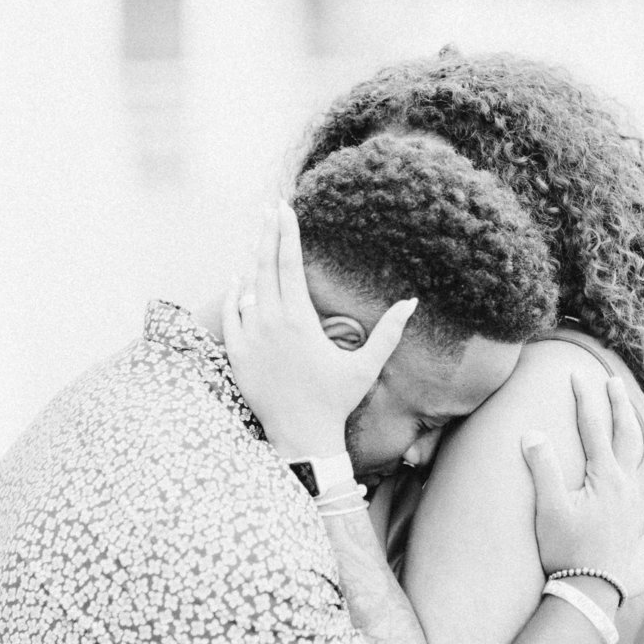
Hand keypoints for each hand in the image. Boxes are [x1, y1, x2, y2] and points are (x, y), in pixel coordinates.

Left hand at [222, 200, 417, 459]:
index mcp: (300, 320)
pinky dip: (234, 293)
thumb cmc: (336, 400)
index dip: (287, 233)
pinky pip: (231, 315)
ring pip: (247, 287)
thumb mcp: (366, 366)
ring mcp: (250, 338)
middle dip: (268, 233)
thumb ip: (390, 332)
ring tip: (258, 235)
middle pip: (265, 266)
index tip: (285, 208)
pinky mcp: (237, 354)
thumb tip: (412, 302)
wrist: (301, 435)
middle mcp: (270, 323)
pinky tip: (239, 277)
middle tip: (270, 208)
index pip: (289, 264)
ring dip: (253, 259)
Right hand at [521, 376, 643, 581]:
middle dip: (621, 405)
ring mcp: (638, 503)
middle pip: (628, 435)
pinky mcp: (641, 521)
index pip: (593, 427)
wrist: (588, 589)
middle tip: (613, 382)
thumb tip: (532, 433)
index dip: (585, 398)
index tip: (577, 375)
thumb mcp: (548, 508)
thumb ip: (542, 468)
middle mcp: (627, 485)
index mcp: (604, 477)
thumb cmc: (565, 549)